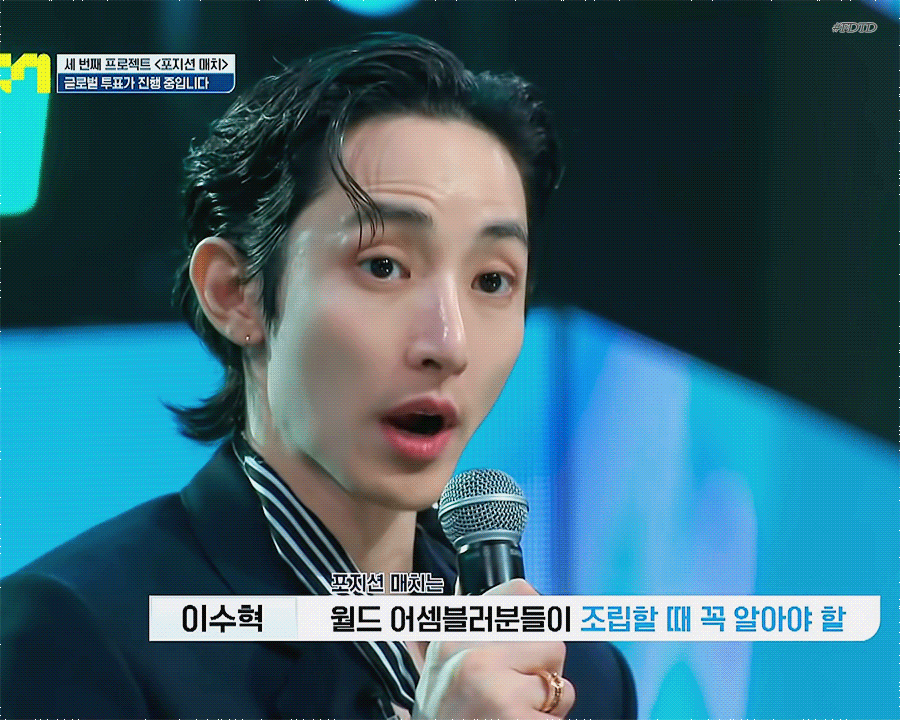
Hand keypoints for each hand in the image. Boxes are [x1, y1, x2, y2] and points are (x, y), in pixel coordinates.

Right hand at [412, 578, 574, 719]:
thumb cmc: (448, 716)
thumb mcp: (439, 665)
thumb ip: (464, 622)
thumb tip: (510, 590)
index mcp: (453, 635)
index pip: (521, 594)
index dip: (535, 621)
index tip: (523, 645)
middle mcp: (471, 656)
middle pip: (551, 640)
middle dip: (545, 671)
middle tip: (515, 694)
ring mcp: (493, 689)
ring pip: (560, 682)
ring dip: (548, 705)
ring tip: (513, 715)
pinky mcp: (514, 717)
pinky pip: (561, 713)